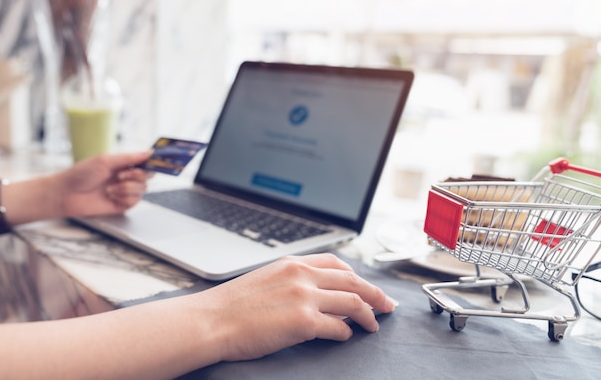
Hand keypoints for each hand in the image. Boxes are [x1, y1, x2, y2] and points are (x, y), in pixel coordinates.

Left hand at [53, 151, 153, 217]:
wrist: (67, 194)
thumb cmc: (81, 174)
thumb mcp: (106, 160)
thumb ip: (130, 157)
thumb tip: (150, 152)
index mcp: (123, 164)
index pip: (145, 163)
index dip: (153, 163)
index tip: (158, 162)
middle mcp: (126, 177)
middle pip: (147, 176)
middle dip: (136, 176)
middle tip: (120, 175)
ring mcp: (125, 191)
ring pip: (142, 189)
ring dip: (127, 188)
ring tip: (110, 189)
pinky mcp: (122, 205)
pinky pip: (135, 201)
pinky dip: (124, 198)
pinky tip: (111, 197)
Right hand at [195, 253, 396, 361]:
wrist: (211, 321)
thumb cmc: (232, 305)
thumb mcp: (266, 279)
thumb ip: (293, 281)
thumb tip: (316, 295)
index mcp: (293, 263)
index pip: (336, 264)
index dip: (357, 276)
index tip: (366, 285)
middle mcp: (302, 276)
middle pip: (353, 280)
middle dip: (375, 293)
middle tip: (388, 305)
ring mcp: (304, 297)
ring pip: (353, 302)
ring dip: (368, 315)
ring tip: (374, 324)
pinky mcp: (304, 322)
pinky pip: (338, 327)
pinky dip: (347, 332)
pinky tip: (346, 336)